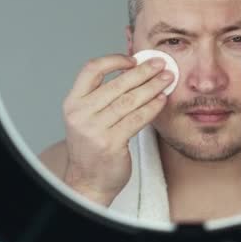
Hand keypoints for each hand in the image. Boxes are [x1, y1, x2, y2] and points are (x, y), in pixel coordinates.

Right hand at [61, 54, 173, 204]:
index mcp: (73, 102)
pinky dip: (152, 107)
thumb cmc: (93, 147)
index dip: (114, 60)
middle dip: (143, 72)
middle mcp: (81, 114)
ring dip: (152, 87)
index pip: (91, 69)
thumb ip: (104, 96)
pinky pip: (137, 119)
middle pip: (117, 84)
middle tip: (161, 64)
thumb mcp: (89, 117)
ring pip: (130, 100)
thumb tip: (136, 70)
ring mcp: (95, 129)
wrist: (88, 182)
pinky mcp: (111, 143)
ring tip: (167, 80)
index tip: (134, 60)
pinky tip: (162, 100)